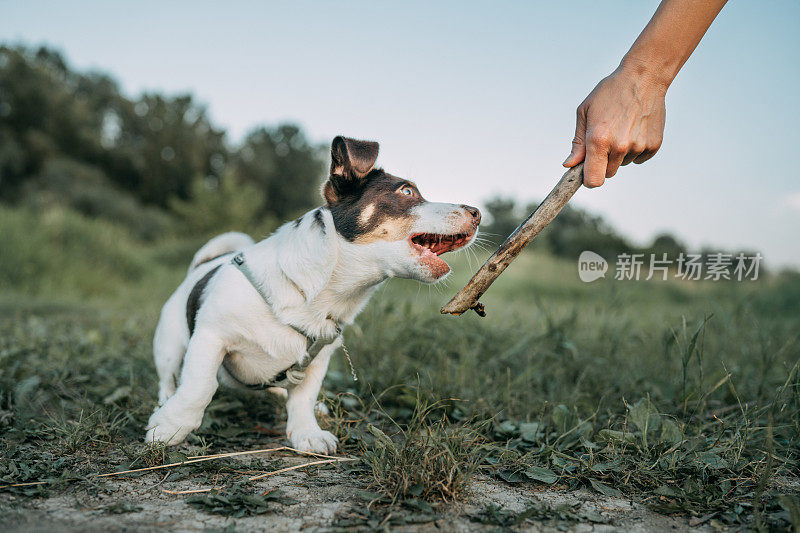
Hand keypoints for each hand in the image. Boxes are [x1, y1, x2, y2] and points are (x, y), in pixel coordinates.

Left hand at [563, 64, 666, 187]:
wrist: (643, 77)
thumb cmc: (610, 92)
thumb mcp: (585, 112)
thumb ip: (577, 143)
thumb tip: (569, 165)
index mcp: (598, 140)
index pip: (593, 181)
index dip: (588, 180)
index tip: (587, 172)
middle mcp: (619, 146)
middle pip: (608, 174)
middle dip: (603, 163)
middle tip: (605, 139)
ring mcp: (639, 146)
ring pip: (623, 164)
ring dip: (619, 154)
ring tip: (621, 128)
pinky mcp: (654, 145)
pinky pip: (639, 158)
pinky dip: (635, 149)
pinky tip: (634, 129)